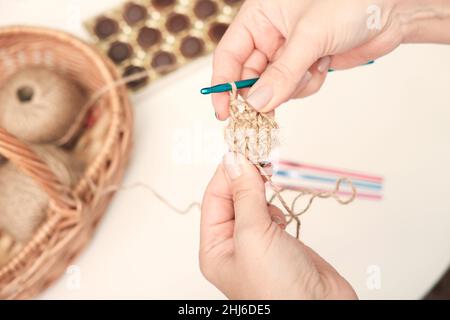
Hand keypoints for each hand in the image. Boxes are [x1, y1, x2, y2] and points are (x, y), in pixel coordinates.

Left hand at [200, 152, 356, 298]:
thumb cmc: (279, 290)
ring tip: (269, 184)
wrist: (321, 310)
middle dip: (245, 178)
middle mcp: (233, 245)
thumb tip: (235, 162)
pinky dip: (276, 204)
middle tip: (258, 158)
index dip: (227, 173)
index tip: (241, 150)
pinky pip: (271, 212)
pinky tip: (280, 213)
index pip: (214, 198)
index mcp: (215, 247)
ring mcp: (258, 243)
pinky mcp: (281, 241)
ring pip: (253, 203)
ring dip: (261, 190)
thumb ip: (244, 195)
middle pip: (232, 198)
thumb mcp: (253, 236)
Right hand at [211, 0, 448, 118]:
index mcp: (259, 17)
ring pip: (273, 86)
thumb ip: (281, 73)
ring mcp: (288, 52)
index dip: (223, 84)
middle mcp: (269, 35)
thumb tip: (257, 103)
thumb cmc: (351, 1)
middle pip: (249, 75)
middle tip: (265, 111)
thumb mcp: (310, 36)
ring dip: (291, 86)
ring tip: (313, 67)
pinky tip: (323, 65)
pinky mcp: (305, 65)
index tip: (224, 111)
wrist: (392, 10)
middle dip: (261, 92)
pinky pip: (294, 88)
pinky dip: (307, 84)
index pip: (229, 55)